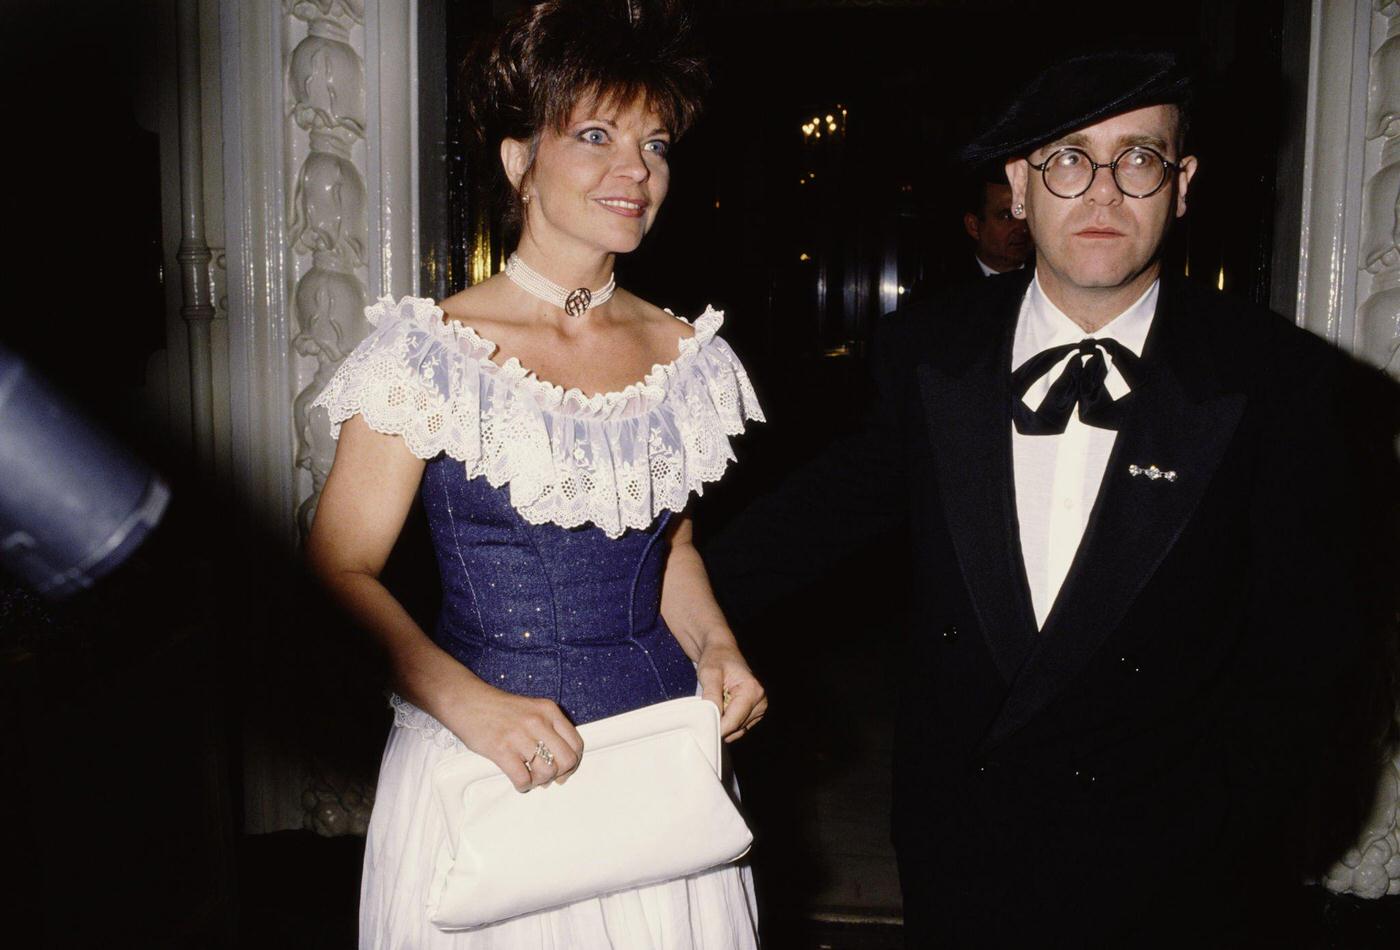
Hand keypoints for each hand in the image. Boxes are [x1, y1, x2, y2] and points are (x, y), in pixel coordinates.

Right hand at [440, 683, 583, 792]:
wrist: (467, 701)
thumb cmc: (498, 708)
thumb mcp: (532, 709)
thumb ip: (548, 729)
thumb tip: (559, 763)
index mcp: (549, 710)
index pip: (576, 743)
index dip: (574, 763)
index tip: (565, 770)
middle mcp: (538, 721)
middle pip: (566, 760)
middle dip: (560, 775)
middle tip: (548, 778)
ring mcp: (520, 735)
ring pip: (546, 771)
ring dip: (540, 781)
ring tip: (530, 777)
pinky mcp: (501, 750)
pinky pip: (522, 779)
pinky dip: (523, 786)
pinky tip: (518, 781)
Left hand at [696, 637, 766, 741]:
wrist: (721, 651)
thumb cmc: (716, 658)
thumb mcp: (709, 674)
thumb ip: (711, 696)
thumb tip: (711, 718)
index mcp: (752, 690)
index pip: (733, 722)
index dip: (716, 728)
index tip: (701, 728)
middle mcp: (760, 700)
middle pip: (735, 728)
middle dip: (719, 723)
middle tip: (706, 708)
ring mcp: (759, 707)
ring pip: (736, 730)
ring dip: (723, 722)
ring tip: (716, 702)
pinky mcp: (755, 712)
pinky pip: (738, 727)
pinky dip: (727, 721)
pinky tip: (721, 706)